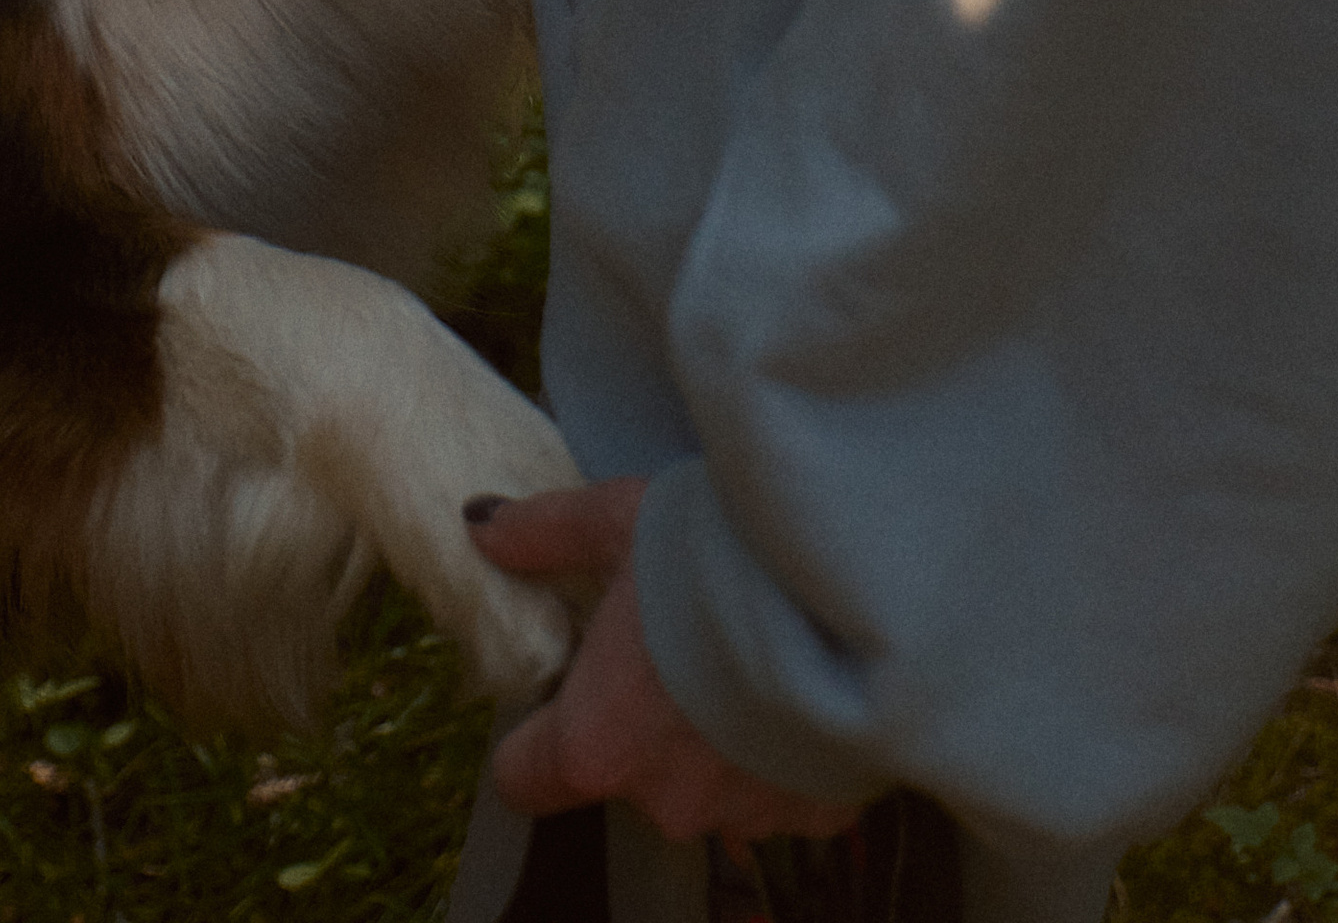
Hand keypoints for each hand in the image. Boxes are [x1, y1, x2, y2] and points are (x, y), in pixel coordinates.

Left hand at [468, 479, 866, 848]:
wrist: (855, 583)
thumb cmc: (718, 552)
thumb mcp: (619, 519)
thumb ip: (544, 535)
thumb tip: (482, 526)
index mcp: (595, 743)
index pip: (523, 780)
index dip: (534, 732)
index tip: (565, 682)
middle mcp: (663, 802)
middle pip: (623, 774)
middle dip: (639, 721)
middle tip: (670, 639)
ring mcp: (742, 817)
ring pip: (704, 785)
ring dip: (712, 738)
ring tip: (739, 651)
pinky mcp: (813, 816)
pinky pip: (778, 791)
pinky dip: (778, 746)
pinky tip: (793, 680)